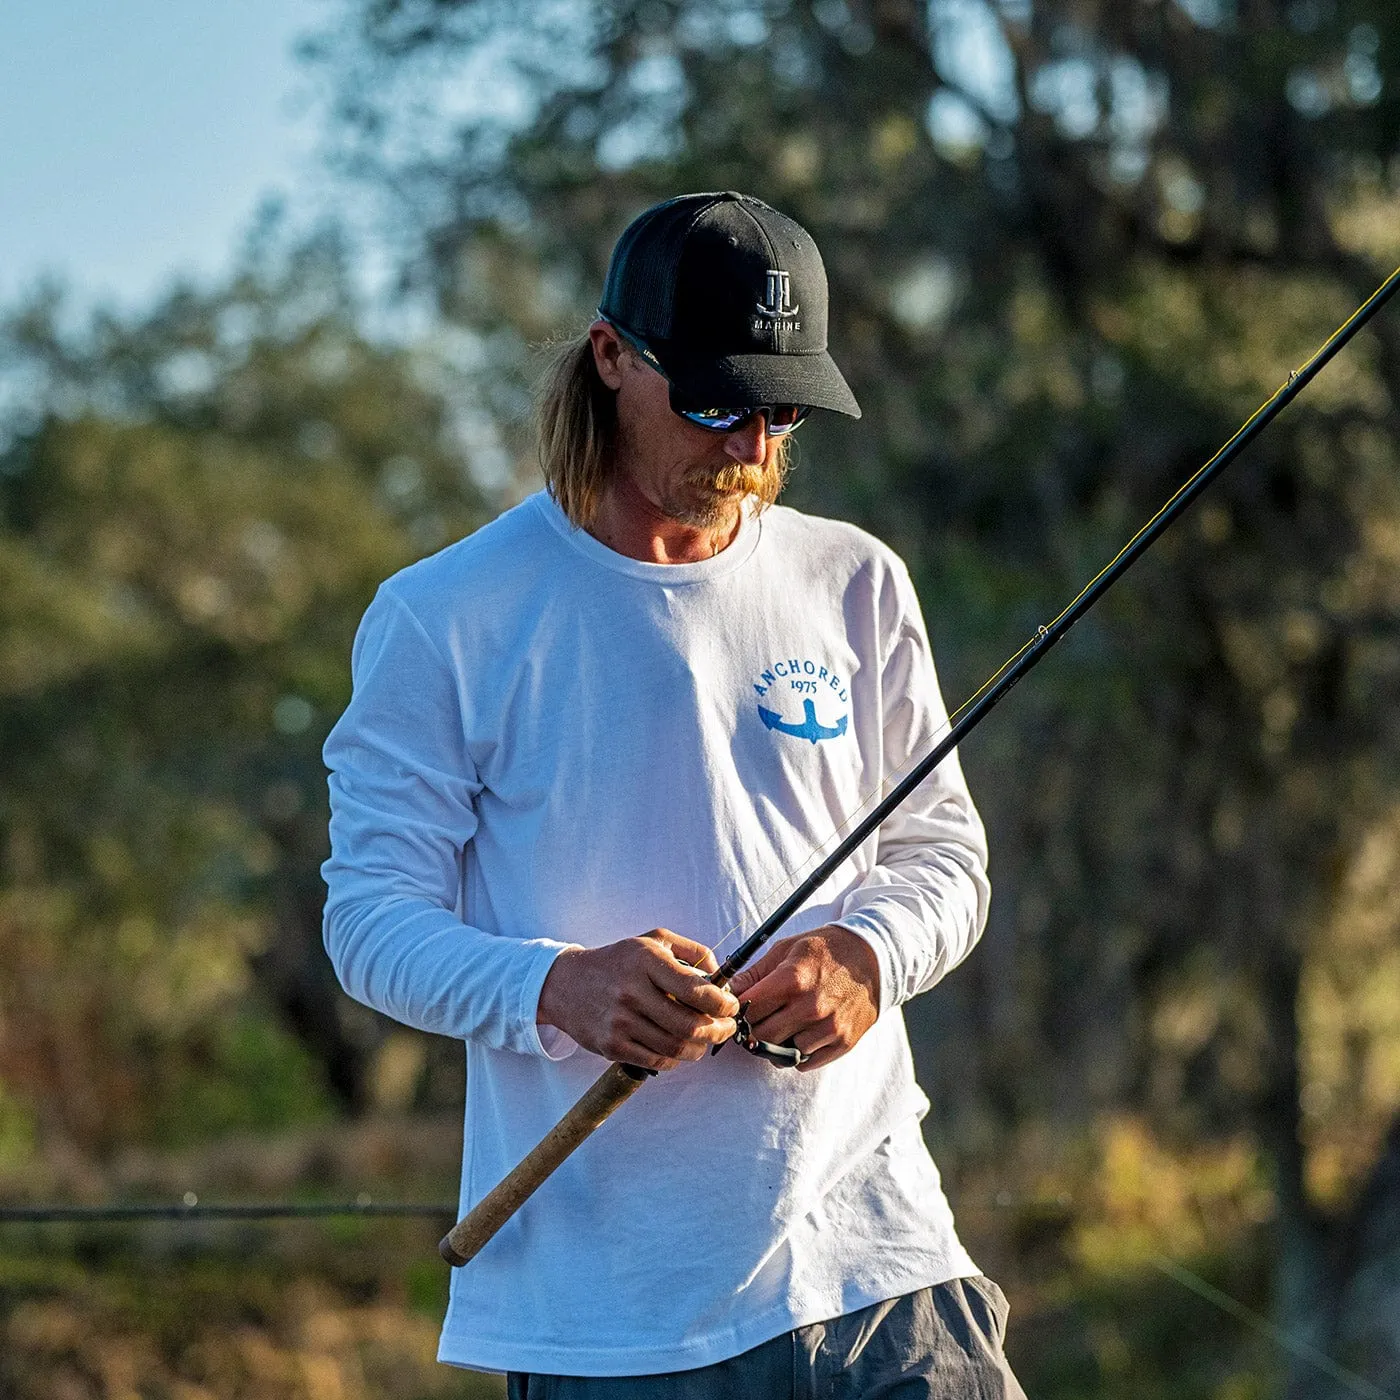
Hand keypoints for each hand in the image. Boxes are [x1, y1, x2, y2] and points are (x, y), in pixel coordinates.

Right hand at [537, 929, 739, 1072]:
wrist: (567, 984)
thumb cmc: (619, 961)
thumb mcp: (654, 940)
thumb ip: (693, 952)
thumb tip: (721, 977)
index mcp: (645, 961)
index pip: (696, 990)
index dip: (722, 1003)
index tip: (731, 1006)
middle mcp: (632, 991)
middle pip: (690, 1025)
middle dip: (718, 1030)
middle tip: (726, 1028)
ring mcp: (620, 1021)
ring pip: (676, 1047)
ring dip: (699, 1048)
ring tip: (704, 1039)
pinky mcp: (611, 1045)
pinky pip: (656, 1061)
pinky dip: (676, 1058)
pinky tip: (679, 1047)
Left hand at [727, 925, 880, 1071]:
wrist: (873, 959)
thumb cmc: (825, 951)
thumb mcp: (787, 949)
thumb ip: (755, 973)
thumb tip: (726, 991)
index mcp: (793, 979)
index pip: (748, 1010)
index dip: (739, 1010)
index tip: (741, 1008)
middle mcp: (810, 1007)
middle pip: (761, 1036)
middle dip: (753, 1029)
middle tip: (757, 1019)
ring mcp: (828, 1028)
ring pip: (780, 1054)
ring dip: (775, 1044)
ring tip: (781, 1025)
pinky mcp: (843, 1043)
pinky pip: (804, 1064)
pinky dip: (796, 1053)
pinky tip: (799, 1033)